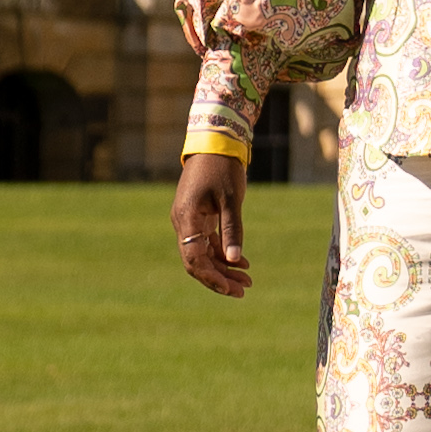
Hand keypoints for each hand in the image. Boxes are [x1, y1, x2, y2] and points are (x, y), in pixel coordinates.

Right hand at [172, 151, 250, 296]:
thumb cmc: (223, 167)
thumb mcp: (231, 199)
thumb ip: (232, 230)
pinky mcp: (196, 216)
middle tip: (244, 290)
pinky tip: (241, 262)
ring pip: (202, 254)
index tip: (233, 289)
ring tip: (247, 279)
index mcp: (187, 218)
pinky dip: (222, 253)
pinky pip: (206, 242)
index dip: (213, 278)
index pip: (194, 260)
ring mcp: (188, 220)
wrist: (214, 141)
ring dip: (223, 268)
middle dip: (220, 278)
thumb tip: (235, 260)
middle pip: (197, 262)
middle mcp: (183, 222)